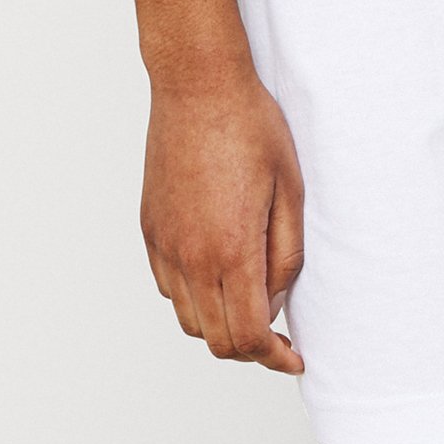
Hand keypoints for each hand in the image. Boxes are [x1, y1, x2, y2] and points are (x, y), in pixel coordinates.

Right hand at [141, 62, 305, 372]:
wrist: (198, 85)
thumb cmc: (251, 128)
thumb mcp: (291, 190)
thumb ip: (286, 255)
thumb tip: (276, 301)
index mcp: (231, 250)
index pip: (248, 336)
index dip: (275, 358)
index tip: (294, 357)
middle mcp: (190, 256)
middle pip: (216, 339)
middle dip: (250, 349)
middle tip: (278, 337)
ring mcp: (164, 244)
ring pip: (188, 319)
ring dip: (220, 325)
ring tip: (249, 304)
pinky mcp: (150, 228)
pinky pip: (168, 287)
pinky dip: (193, 298)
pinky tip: (217, 274)